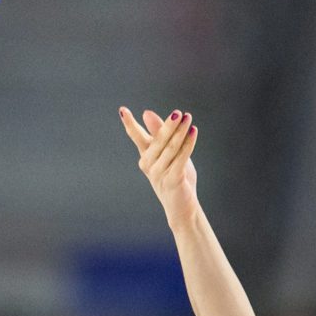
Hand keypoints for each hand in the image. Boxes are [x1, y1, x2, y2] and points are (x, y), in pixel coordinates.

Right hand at [120, 106, 199, 230]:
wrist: (181, 205)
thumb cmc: (174, 176)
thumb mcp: (167, 152)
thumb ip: (158, 133)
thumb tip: (146, 113)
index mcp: (145, 156)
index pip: (136, 137)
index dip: (129, 123)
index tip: (122, 110)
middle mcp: (149, 164)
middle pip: (158, 140)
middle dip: (168, 125)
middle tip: (178, 112)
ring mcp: (159, 173)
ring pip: (171, 147)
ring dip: (181, 131)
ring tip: (188, 118)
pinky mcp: (172, 179)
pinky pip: (181, 158)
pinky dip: (188, 143)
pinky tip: (193, 132)